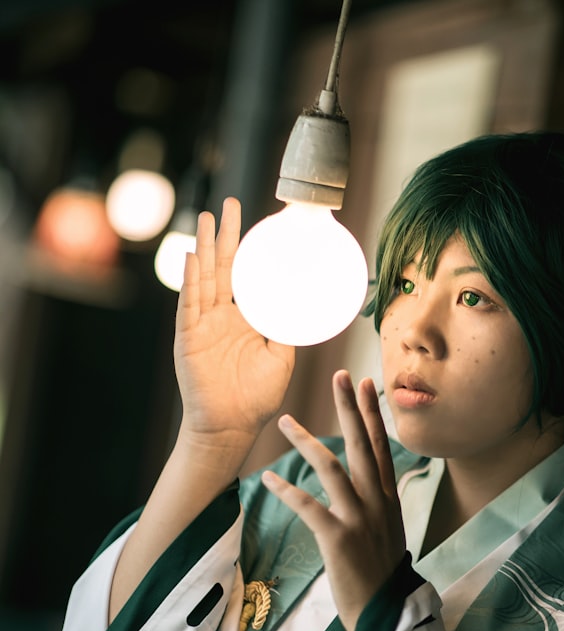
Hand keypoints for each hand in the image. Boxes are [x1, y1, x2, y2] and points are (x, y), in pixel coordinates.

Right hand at [175, 198, 294, 442]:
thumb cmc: (257, 396)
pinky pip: (189, 303)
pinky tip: (193, 256)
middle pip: (224, 266)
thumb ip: (287, 328)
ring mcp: (203, 324)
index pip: (248, 276)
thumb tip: (307, 302)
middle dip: (226, 235)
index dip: (251, 252)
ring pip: (204, 276)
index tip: (260, 226)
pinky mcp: (188, 336)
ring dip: (206, 246)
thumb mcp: (281, 356)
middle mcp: (223, 316)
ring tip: (208, 217)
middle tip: (230, 204)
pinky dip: (191, 279)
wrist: (231, 426)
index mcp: (246, 319)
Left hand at [261, 371, 406, 630]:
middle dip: (349, 408)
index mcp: (388, 495)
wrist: (384, 610)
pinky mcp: (338, 538)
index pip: (382, 444)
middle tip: (339, 375)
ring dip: (308, 441)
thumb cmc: (380, 569)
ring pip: (333, 467)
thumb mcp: (388, 526)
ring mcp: (359, 517)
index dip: (372, 413)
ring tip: (286, 421)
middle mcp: (377, 499)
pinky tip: (268, 479)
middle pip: (363, 444)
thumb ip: (377, 499)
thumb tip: (366, 477)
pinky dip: (288, 490)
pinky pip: (309, 506)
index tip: (364, 383)